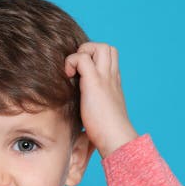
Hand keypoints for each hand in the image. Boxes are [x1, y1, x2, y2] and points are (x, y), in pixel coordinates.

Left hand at [64, 42, 138, 157]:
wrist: (116, 139)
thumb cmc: (107, 133)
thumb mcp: (101, 114)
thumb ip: (94, 106)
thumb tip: (81, 115)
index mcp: (113, 84)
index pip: (109, 59)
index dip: (94, 59)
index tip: (82, 75)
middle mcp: (111, 77)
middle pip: (107, 47)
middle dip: (90, 51)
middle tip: (78, 70)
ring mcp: (104, 78)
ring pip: (99, 46)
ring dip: (83, 53)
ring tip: (74, 72)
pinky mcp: (95, 82)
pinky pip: (82, 58)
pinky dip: (72, 62)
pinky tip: (68, 77)